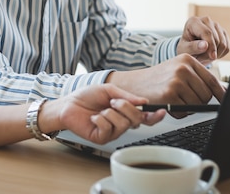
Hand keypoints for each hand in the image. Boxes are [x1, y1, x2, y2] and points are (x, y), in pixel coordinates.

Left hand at [41, 84, 165, 144]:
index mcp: (125, 112)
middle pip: (136, 120)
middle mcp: (121, 124)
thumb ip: (126, 96)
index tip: (161, 111)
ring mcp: (112, 132)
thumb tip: (143, 102)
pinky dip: (100, 119)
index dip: (154, 116)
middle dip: (125, 107)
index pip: (144, 118)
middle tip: (112, 101)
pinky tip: (93, 118)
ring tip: (101, 109)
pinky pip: (108, 128)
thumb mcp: (108, 91)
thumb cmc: (87, 97)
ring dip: (110, 112)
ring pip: (123, 124)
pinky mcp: (101, 138)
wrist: (68, 104)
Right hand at [106, 54, 225, 117]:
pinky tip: (168, 104)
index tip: (225, 101)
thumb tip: (223, 91)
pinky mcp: (169, 94)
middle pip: (206, 95)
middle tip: (184, 99)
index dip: (221, 93)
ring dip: (188, 107)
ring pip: (197, 105)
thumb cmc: (157, 79)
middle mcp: (182, 68)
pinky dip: (178, 113)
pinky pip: (185, 112)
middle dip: (199, 102)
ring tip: (175, 100)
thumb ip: (198, 78)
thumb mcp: (177, 70)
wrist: (133, 84)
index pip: (212, 80)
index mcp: (187, 59)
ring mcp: (176, 81)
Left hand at [176, 16, 229, 63]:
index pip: (207, 33)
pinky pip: (227, 47)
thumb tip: (205, 45)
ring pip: (223, 43)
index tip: (212, 57)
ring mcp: (216, 25)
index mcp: (194, 21)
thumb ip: (193, 47)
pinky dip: (221, 54)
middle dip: (210, 52)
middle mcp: (206, 20)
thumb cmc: (185, 47)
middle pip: (216, 38)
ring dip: (216, 54)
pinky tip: (211, 54)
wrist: (191, 48)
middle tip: (201, 58)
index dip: (211, 46)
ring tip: (204, 56)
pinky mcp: (223, 32)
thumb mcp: (184, 49)